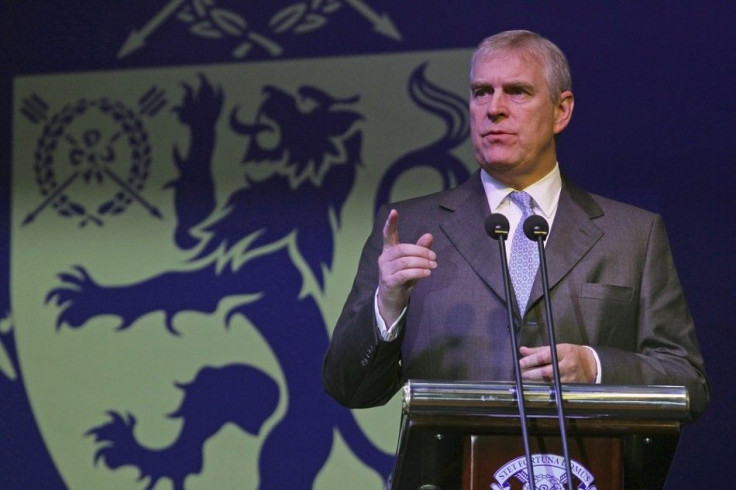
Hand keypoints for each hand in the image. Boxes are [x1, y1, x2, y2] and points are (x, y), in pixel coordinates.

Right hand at [376, 209, 435, 324]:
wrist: (393, 301)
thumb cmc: (403, 279)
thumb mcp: (414, 263)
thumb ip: (420, 249)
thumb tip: (429, 235)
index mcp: (389, 251)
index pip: (388, 234)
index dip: (391, 223)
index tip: (394, 211)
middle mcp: (384, 258)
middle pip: (402, 249)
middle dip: (420, 251)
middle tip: (434, 256)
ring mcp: (385, 270)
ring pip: (405, 261)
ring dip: (422, 262)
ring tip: (433, 265)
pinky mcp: (389, 282)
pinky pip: (405, 274)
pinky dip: (418, 272)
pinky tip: (427, 273)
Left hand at [519, 344, 596, 382]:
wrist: (593, 365)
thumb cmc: (572, 354)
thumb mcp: (558, 347)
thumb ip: (539, 350)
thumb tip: (522, 350)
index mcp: (564, 352)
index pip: (545, 356)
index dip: (531, 360)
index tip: (520, 363)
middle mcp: (568, 366)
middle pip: (547, 372)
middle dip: (532, 374)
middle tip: (521, 374)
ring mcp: (570, 379)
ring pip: (550, 383)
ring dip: (536, 382)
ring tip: (526, 381)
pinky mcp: (572, 388)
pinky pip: (556, 389)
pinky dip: (545, 388)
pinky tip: (537, 387)